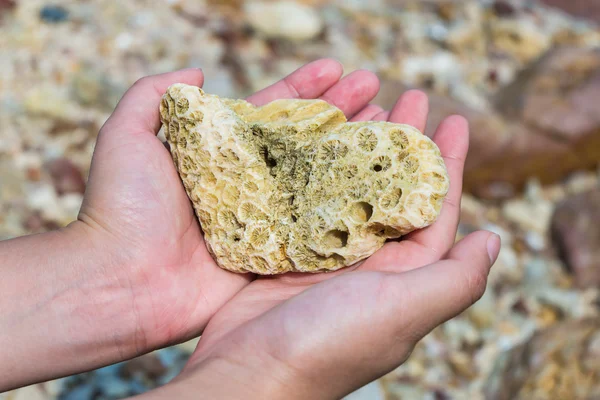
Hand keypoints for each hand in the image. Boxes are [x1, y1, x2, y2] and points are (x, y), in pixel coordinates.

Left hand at [76, 59, 381, 352]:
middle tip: (378, 89)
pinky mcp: (276, 254)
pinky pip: (319, 227)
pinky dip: (349, 207)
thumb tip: (196, 70)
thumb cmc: (121, 207)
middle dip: (342, 112)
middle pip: (307, 141)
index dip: (306, 88)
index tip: (338, 67)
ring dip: (354, 152)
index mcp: (222, 153)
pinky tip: (379, 186)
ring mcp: (266, 218)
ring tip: (389, 125)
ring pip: (321, 179)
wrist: (119, 281)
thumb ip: (154, 96)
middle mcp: (250, 182)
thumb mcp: (126, 135)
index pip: (274, 112)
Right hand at [141, 90, 501, 398]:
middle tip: (406, 96)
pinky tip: (313, 139)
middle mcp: (369, 265)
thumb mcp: (404, 312)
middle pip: (394, 190)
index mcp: (404, 276)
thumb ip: (455, 279)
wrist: (248, 375)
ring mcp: (326, 256)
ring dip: (360, 148)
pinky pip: (308, 199)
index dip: (450, 162)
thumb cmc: (328, 344)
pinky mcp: (286, 251)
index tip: (454, 118)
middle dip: (405, 144)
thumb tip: (493, 238)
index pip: (436, 209)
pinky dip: (315, 168)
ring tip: (363, 106)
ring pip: (350, 189)